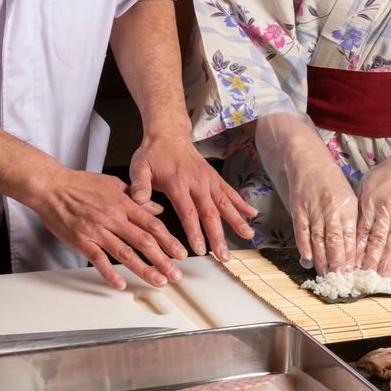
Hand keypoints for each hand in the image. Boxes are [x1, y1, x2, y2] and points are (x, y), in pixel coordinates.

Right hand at [30, 167, 188, 289]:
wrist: (51, 186)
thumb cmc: (81, 184)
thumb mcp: (115, 185)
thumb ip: (137, 198)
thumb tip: (158, 208)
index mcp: (124, 203)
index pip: (153, 225)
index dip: (169, 241)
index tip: (181, 253)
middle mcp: (113, 217)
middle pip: (144, 241)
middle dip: (163, 260)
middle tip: (176, 274)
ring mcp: (97, 230)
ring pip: (125, 253)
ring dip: (144, 269)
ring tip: (158, 281)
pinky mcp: (81, 241)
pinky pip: (98, 260)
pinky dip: (110, 273)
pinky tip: (121, 284)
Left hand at [128, 134, 256, 259]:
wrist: (168, 135)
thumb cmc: (152, 154)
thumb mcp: (139, 167)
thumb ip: (138, 185)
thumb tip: (138, 201)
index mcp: (178, 183)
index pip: (189, 213)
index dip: (195, 232)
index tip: (200, 250)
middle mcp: (197, 183)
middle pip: (211, 213)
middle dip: (219, 236)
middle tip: (224, 255)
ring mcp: (209, 180)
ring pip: (225, 204)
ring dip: (237, 221)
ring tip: (248, 236)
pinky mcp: (215, 179)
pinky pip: (230, 192)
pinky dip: (242, 204)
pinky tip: (252, 215)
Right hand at [254, 112, 356, 274]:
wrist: (307, 158)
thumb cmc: (330, 178)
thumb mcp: (348, 195)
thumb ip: (351, 220)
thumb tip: (355, 247)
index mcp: (347, 204)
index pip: (351, 235)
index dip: (351, 255)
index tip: (353, 271)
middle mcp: (331, 207)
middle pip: (336, 240)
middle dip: (338, 261)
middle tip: (340, 278)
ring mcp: (313, 208)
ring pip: (319, 238)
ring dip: (322, 258)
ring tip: (325, 274)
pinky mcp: (298, 208)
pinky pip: (302, 230)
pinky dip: (305, 245)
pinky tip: (308, 258)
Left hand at [355, 147, 390, 275]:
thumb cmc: (387, 175)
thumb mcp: (367, 186)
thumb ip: (360, 208)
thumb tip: (350, 230)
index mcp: (370, 202)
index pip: (362, 230)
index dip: (357, 249)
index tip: (351, 264)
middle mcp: (387, 209)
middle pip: (378, 238)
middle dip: (371, 259)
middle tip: (366, 275)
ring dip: (389, 259)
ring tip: (383, 275)